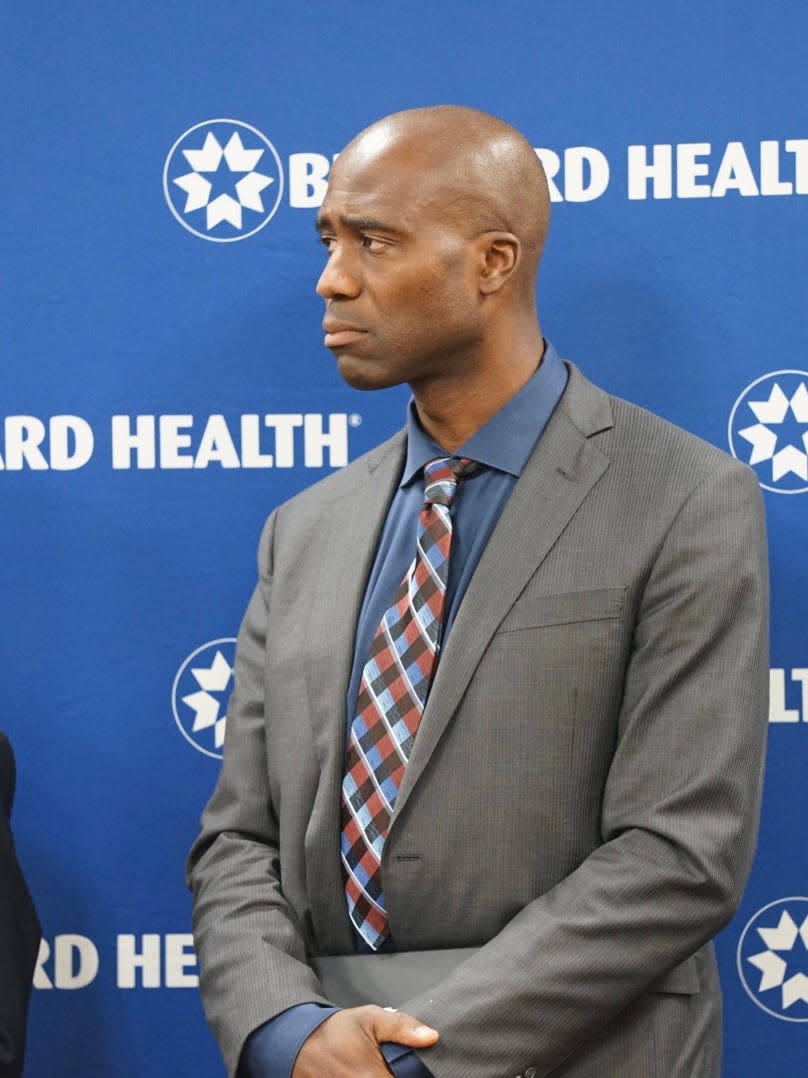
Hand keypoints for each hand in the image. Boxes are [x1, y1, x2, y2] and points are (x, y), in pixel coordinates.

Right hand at [291, 1005, 438, 1076]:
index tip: (418, 1069)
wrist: (301, 1045)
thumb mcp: (370, 1018)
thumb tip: (432, 1037)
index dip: (415, 1075)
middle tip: (395, 1064)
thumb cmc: (337, 1031)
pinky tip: (375, 1071)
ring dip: (387, 1077)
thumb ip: (401, 1027)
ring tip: (383, 1066)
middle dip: (400, 1075)